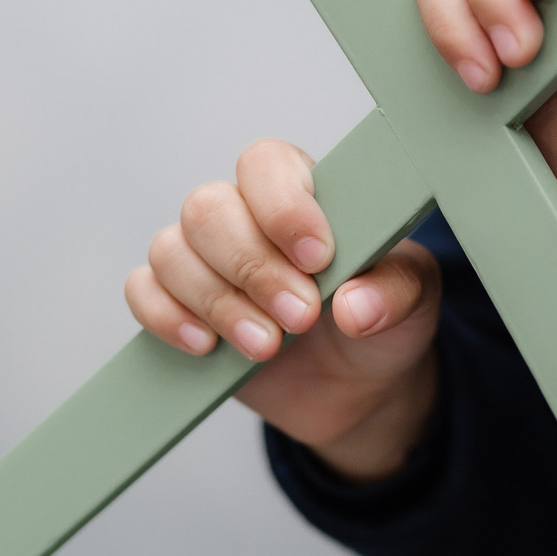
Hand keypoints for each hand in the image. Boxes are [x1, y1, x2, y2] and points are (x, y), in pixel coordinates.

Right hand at [126, 139, 440, 482]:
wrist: (359, 391)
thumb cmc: (383, 321)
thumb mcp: (413, 302)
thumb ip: (394, 293)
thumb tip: (355, 307)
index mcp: (302, 191)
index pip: (266, 164)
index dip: (283, 207)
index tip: (318, 259)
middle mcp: (245, 215)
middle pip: (208, 208)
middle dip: (252, 269)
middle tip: (300, 318)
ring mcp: (206, 260)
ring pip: (171, 250)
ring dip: (216, 302)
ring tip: (266, 346)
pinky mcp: (178, 305)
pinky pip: (143, 292)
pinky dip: (167, 317)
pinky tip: (207, 346)